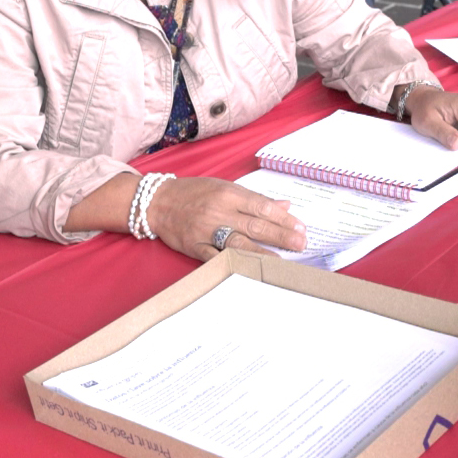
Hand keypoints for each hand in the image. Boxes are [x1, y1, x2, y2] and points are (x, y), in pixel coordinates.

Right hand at [145, 177, 307, 260]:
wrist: (156, 202)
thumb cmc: (193, 192)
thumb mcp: (224, 187)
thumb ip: (254, 198)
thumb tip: (284, 205)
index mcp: (228, 194)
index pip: (262, 207)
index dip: (284, 218)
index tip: (301, 228)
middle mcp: (219, 212)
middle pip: (256, 225)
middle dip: (281, 236)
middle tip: (301, 244)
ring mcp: (207, 231)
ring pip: (239, 243)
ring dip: (263, 253)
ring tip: (283, 261)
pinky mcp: (195, 247)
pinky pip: (217, 258)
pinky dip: (234, 264)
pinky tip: (251, 270)